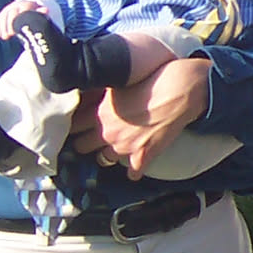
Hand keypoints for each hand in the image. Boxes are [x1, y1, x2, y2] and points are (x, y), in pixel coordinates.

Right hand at [0, 0, 48, 37]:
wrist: (27, 9)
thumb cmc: (36, 15)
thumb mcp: (39, 14)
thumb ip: (41, 13)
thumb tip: (45, 10)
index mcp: (26, 5)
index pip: (22, 10)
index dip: (20, 19)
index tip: (19, 28)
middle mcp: (15, 5)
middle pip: (11, 14)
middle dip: (9, 24)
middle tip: (10, 34)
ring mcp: (8, 9)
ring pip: (3, 17)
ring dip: (3, 27)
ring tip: (5, 37)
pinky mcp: (2, 13)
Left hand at [69, 57, 209, 176]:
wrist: (180, 90)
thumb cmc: (152, 80)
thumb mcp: (119, 81)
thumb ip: (98, 92)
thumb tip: (83, 92)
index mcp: (98, 113)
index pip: (72, 125)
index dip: (73, 124)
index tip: (75, 124)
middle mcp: (108, 133)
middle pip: (81, 146)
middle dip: (84, 141)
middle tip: (90, 137)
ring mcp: (125, 147)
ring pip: (103, 160)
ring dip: (106, 154)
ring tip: (113, 146)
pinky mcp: (144, 156)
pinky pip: (132, 173)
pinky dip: (133, 170)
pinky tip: (135, 164)